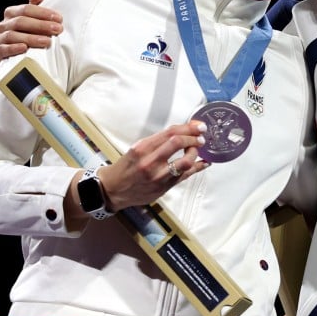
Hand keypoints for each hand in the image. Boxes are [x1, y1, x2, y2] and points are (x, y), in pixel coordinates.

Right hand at [0, 0, 62, 60]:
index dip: (43, 13)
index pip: (26, 9)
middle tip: (57, 29)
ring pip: (12, 35)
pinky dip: (13, 48)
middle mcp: (4, 24)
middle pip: (21, 22)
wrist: (24, 54)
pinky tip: (24, 48)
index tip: (59, 19)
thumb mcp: (36, 18)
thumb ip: (36, 4)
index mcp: (12, 12)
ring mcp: (0, 38)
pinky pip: (3, 49)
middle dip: (41, 25)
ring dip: (31, 38)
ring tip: (47, 41)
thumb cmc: (32, 32)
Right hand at [95, 121, 210, 211]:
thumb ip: (158, 142)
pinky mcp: (164, 188)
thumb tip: (182, 131)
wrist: (113, 189)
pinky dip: (197, 167)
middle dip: (194, 138)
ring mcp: (158, 176)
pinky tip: (203, 162)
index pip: (170, 133)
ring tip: (197, 150)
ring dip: (195, 153)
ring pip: (185, 162)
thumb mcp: (137, 149)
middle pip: (178, 143)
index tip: (198, 126)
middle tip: (201, 137)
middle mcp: (150, 161)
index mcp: (142, 148)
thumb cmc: (126, 167)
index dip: (188, 128)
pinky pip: (185, 176)